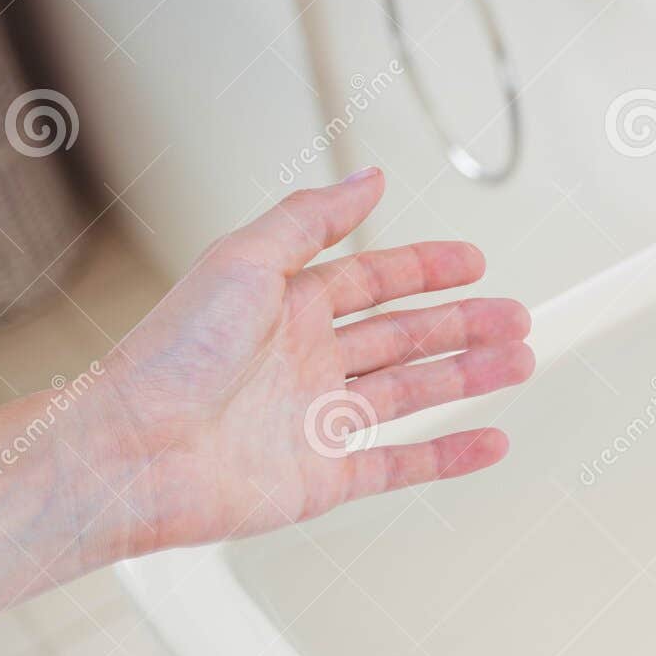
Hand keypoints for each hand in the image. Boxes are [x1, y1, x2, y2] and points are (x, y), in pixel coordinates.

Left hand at [89, 168, 525, 555]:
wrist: (137, 453)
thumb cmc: (170, 358)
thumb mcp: (244, 261)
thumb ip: (312, 220)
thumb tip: (368, 178)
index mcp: (285, 307)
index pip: (373, 280)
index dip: (425, 269)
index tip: (473, 263)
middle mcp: (305, 362)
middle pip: (404, 336)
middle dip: (464, 325)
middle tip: (515, 317)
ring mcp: (318, 421)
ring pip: (413, 394)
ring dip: (468, 378)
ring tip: (518, 363)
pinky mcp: (325, 477)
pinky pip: (402, 463)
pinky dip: (450, 455)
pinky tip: (489, 441)